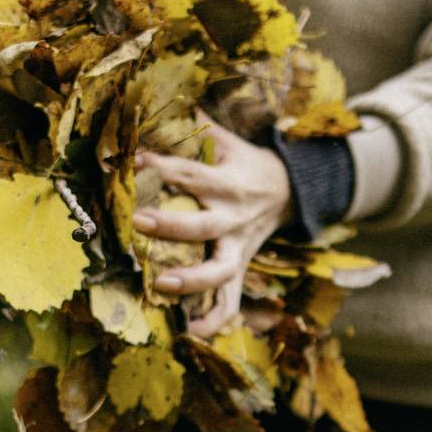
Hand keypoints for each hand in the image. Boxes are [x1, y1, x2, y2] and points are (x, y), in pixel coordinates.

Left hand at [132, 111, 292, 339]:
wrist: (293, 194)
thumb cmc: (249, 166)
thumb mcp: (231, 144)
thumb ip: (200, 130)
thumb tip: (170, 99)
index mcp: (228, 183)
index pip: (193, 173)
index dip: (165, 166)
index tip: (137, 159)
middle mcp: (232, 218)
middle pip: (203, 226)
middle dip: (173, 227)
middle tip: (141, 224)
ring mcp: (238, 248)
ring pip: (220, 271)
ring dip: (193, 281)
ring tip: (162, 286)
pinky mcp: (239, 268)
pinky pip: (230, 301)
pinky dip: (214, 320)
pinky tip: (190, 332)